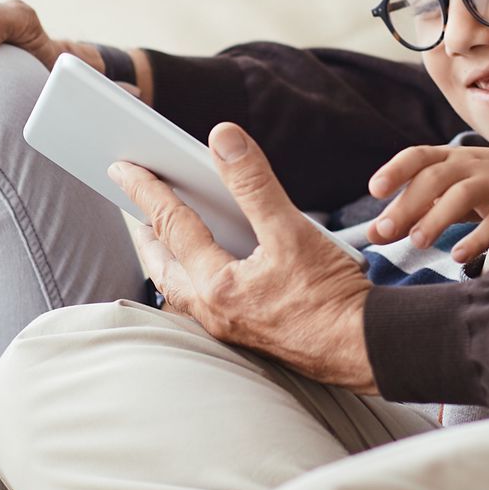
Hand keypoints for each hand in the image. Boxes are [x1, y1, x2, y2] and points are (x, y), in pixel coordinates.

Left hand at [115, 123, 375, 389]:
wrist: (366, 349)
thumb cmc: (333, 298)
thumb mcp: (293, 231)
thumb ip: (254, 183)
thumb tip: (223, 139)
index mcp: (216, 285)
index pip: (170, 226)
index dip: (145, 191)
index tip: (122, 168)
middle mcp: (213, 312)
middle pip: (162, 266)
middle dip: (145, 234)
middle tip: (133, 207)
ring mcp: (229, 328)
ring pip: (181, 290)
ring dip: (168, 260)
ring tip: (165, 236)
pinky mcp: (249, 335)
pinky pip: (205, 303)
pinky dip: (194, 278)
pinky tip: (211, 268)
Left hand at [366, 142, 488, 267]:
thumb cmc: (474, 191)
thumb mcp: (441, 195)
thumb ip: (408, 213)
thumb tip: (373, 234)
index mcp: (446, 159)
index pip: (418, 156)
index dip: (395, 170)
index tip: (375, 190)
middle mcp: (470, 165)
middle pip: (436, 177)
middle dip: (409, 204)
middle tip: (386, 231)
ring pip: (464, 194)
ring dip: (438, 218)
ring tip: (418, 243)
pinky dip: (477, 239)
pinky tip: (458, 257)